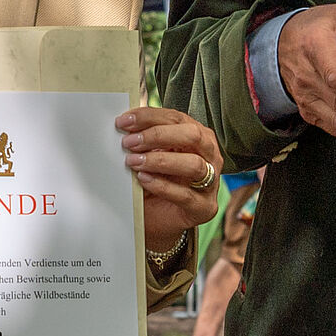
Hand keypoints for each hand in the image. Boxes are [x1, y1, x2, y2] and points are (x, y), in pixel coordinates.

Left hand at [117, 106, 220, 249]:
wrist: (157, 218)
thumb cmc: (155, 181)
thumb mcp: (150, 155)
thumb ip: (144, 140)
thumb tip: (125, 125)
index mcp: (197, 137)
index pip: (177, 118)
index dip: (149, 117)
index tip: (124, 121)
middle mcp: (209, 156)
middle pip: (192, 136)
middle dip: (158, 135)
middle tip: (130, 142)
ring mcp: (210, 183)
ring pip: (194, 164)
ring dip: (160, 161)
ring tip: (134, 162)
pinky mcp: (204, 207)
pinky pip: (186, 195)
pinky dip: (162, 186)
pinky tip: (143, 180)